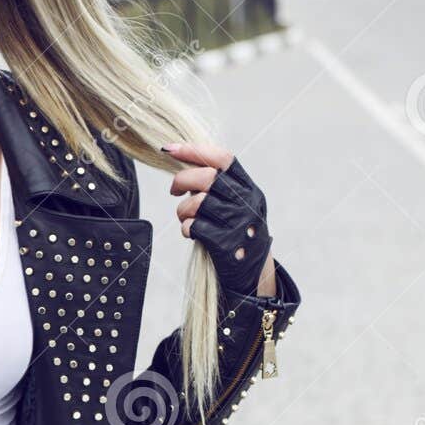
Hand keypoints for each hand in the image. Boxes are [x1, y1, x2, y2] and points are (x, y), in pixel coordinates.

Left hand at [163, 140, 274, 298]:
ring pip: (198, 203)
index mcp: (249, 189)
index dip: (194, 150)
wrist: (254, 275)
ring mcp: (238, 224)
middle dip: (182, 180)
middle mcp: (246, 204)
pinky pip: (194, 226)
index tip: (171, 149)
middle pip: (207, 178)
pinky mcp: (226, 245)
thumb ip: (220, 186)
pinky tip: (190, 232)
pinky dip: (186, 228)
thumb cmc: (238, 234)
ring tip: (186, 217)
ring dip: (183, 210)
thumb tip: (183, 163)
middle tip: (174, 190)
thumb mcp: (239, 206)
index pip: (223, 159)